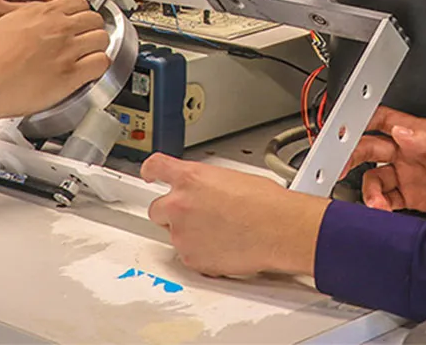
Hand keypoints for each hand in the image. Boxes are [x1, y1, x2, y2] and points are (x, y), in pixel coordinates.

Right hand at [0, 0, 109, 118]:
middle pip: (95, 19)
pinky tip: (90, 70)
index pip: (80, 3)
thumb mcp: (8, 21)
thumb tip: (42, 16)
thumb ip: (31, 16)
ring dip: (98, 46)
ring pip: (102, 38)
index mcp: (43, 13)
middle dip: (92, 29)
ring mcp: (67, 50)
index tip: (81, 20)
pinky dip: (99, 65)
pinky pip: (101, 63)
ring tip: (90, 54)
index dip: (81, 13)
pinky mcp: (71, 74)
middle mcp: (59, 28)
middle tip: (86, 38)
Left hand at [141, 154, 325, 277]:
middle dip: (171, 213)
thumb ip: (207, 185)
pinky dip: (201, 254)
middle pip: (157, 209)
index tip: (148, 174)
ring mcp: (182, 233)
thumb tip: (207, 192)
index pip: (156, 167)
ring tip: (221, 233)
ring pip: (174, 235)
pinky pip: (188, 256)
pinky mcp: (191, 258)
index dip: (149, 170)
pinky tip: (224, 247)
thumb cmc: (266, 204)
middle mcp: (179, 204)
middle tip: (196, 216)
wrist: (278, 229)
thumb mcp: (232, 178)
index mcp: (190, 178)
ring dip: (190, 234)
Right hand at [345, 106, 425, 222]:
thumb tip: (400, 130)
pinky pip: (388, 199)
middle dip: (351, 156)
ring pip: (376, 178)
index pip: (381, 120)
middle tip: (339, 168)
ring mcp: (412, 175)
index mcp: (419, 134)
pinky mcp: (416, 197)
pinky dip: (380, 205)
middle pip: (370, 148)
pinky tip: (383, 211)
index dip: (359, 121)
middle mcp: (411, 152)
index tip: (339, 130)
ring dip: (369, 189)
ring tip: (375, 202)